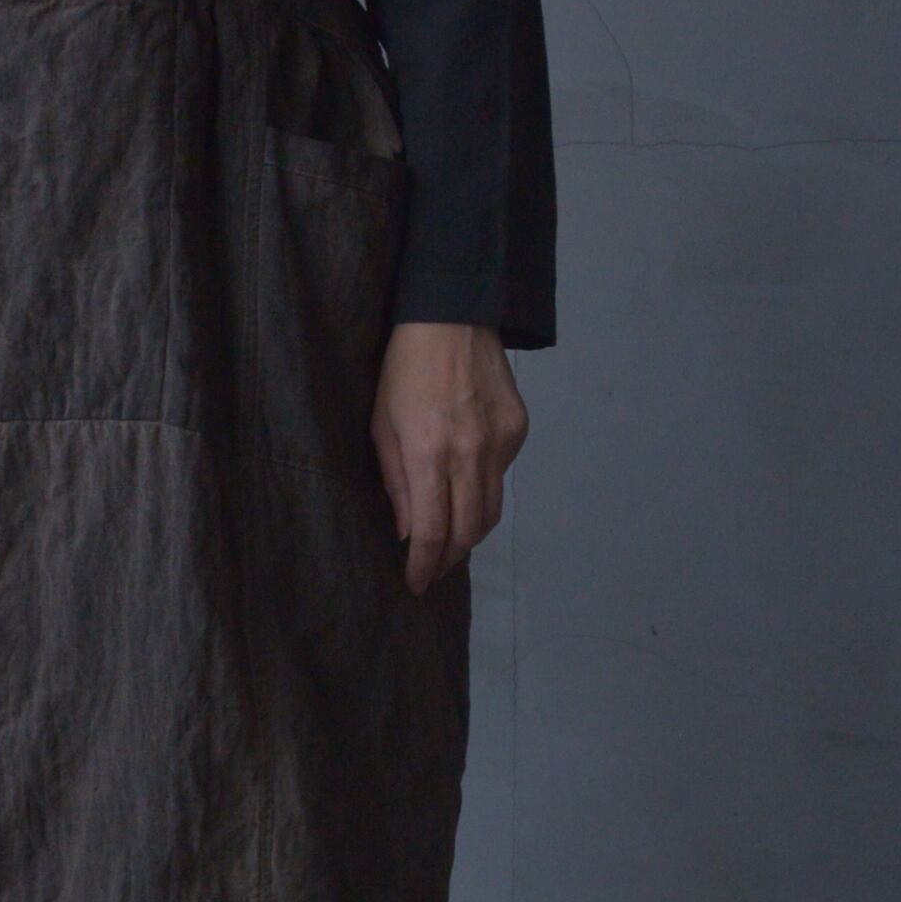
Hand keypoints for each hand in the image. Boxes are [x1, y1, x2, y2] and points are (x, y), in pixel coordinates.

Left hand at [371, 322, 528, 595]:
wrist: (453, 317)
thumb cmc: (403, 369)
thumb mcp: (381, 425)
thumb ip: (396, 482)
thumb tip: (410, 532)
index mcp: (429, 453)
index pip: (434, 531)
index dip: (425, 565)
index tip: (416, 583)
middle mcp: (470, 453)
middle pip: (470, 531)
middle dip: (450, 558)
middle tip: (434, 568)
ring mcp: (501, 442)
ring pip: (492, 510)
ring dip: (470, 532)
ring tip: (450, 539)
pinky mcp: (519, 430)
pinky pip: (501, 476)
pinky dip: (482, 489)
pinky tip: (464, 481)